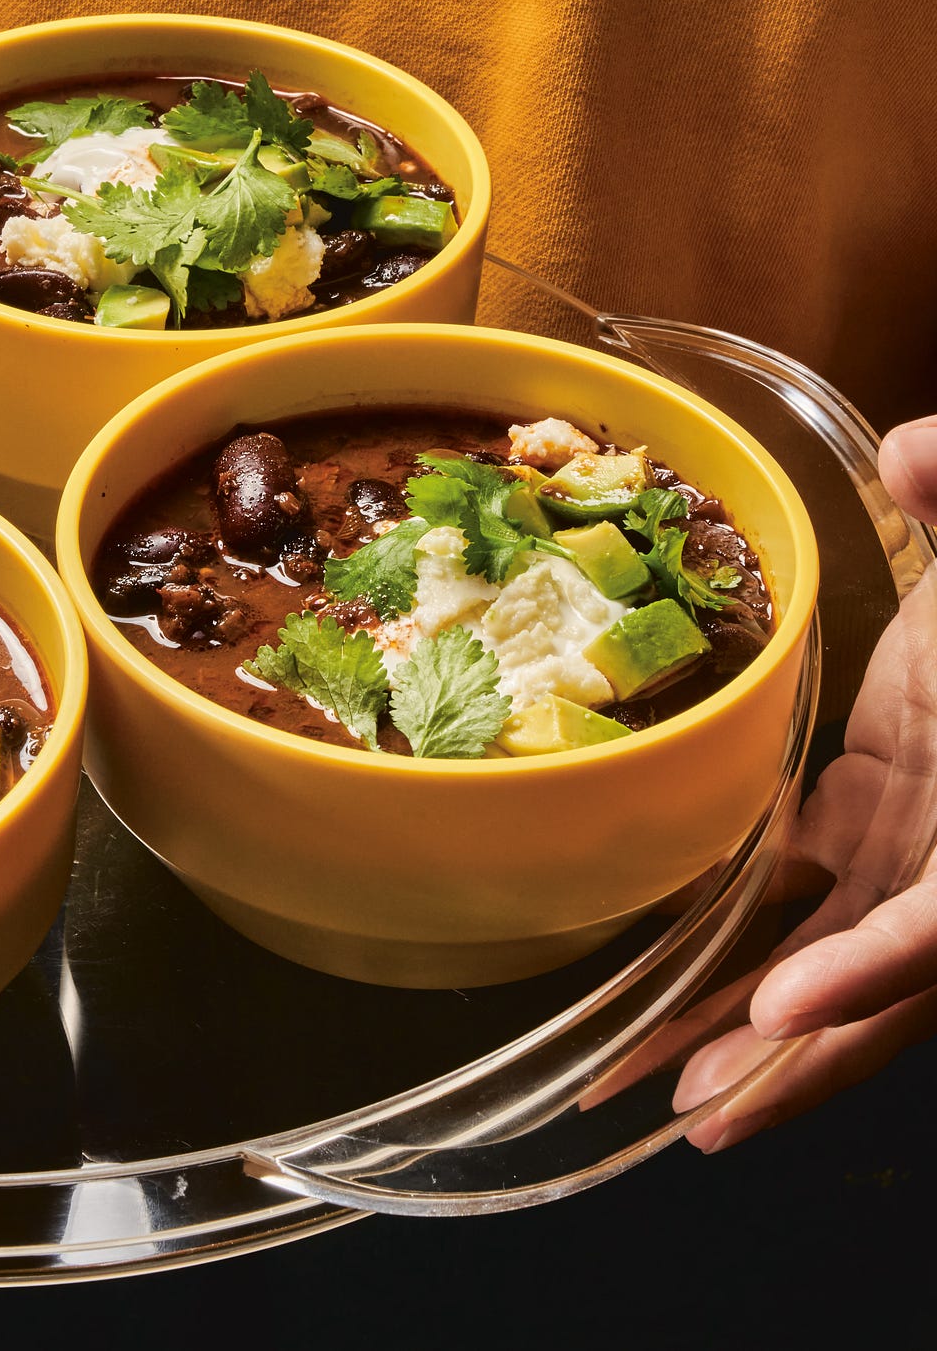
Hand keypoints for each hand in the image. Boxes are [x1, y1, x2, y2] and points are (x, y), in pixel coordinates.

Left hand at [672, 414, 936, 1150]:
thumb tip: (927, 452)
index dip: (879, 968)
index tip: (786, 1007)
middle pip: (879, 977)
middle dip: (795, 1055)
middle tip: (696, 1116)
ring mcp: (907, 844)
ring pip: (828, 955)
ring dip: (748, 1024)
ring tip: (657, 1089)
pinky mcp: (861, 816)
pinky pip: (797, 896)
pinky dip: (739, 944)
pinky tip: (670, 983)